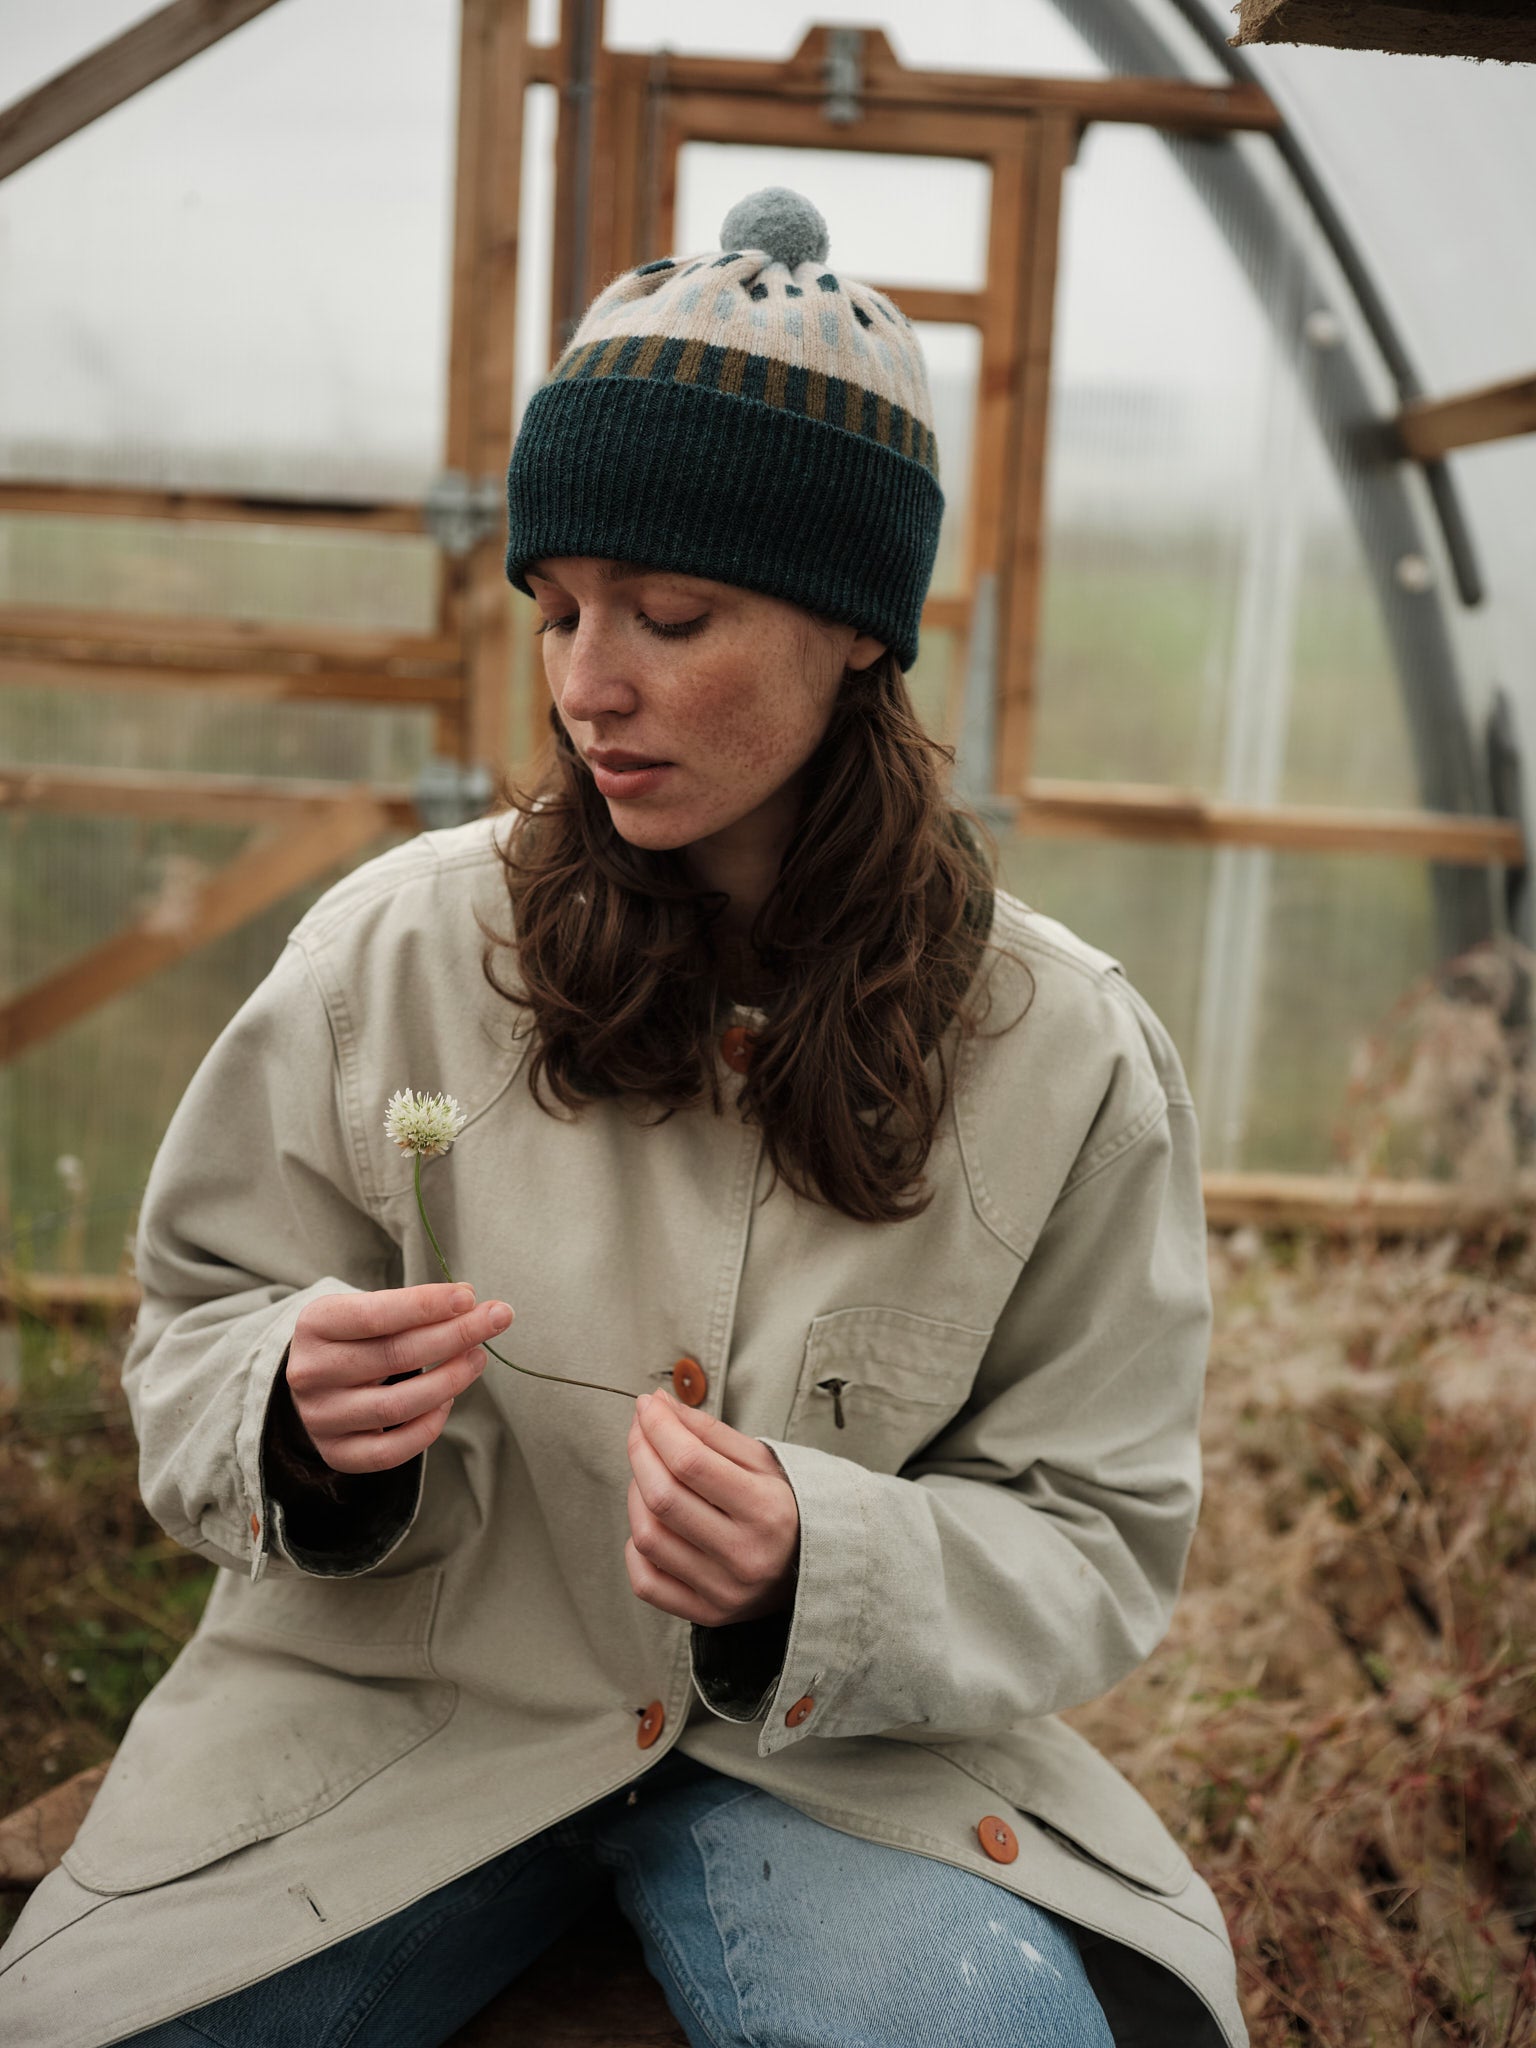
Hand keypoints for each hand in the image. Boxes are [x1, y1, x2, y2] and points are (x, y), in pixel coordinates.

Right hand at [285, 1282, 512, 1473]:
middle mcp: (311, 1373)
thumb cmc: (353, 1336)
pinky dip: (428, 1427)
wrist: (314, 1380)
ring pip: (397, 1406)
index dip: (425, 1305)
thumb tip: (468, 1302)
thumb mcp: (366, 1308)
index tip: (469, 1297)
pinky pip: (391, 1451)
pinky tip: (448, 1400)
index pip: (374, 1314)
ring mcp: (321, 1418)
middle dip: (455, 1335)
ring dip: (449, 1380)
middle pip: (393, 1356)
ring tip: (477, 1357)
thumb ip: (411, 1307)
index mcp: (315, 1325)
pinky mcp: (337, 1452)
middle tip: (498, 1319)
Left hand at [625, 1389, 800, 1626]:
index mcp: (767, 1509)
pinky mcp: (706, 1614)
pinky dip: (635, 1547)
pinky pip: (646, 1581)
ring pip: (648, 1537)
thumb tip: (657, 1405)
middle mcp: (745, 1555)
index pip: (691, 1463)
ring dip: (635, 1495)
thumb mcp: (761, 1461)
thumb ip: (709, 1431)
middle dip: (640, 1452)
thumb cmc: (782, 1506)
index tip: (647, 1405)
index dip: (659, 1427)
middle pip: (664, 1498)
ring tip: (649, 1476)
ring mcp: (723, 1591)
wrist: (812, 1570)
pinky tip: (651, 1523)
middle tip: (641, 1431)